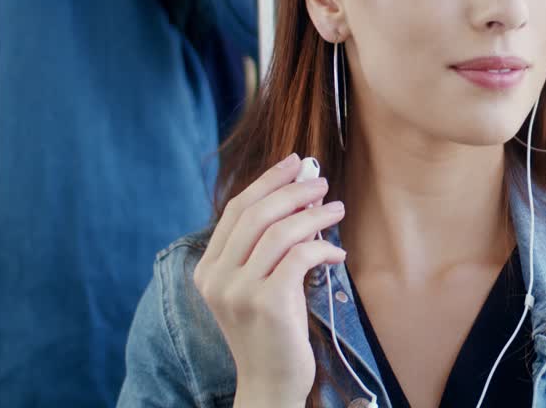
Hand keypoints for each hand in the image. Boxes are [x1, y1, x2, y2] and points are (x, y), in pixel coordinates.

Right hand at [193, 153, 346, 404]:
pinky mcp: (266, 302)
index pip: (236, 210)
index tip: (293, 163)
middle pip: (256, 213)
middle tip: (321, 181)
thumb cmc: (272, 331)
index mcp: (208, 269)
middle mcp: (216, 278)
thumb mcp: (261, 284)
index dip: (266, 181)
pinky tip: (337, 255)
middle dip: (292, 190)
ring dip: (313, 214)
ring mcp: (238, 290)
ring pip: (279, 231)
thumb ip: (269, 246)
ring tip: (336, 209)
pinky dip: (323, 248)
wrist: (270, 383)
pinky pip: (299, 256)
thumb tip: (302, 195)